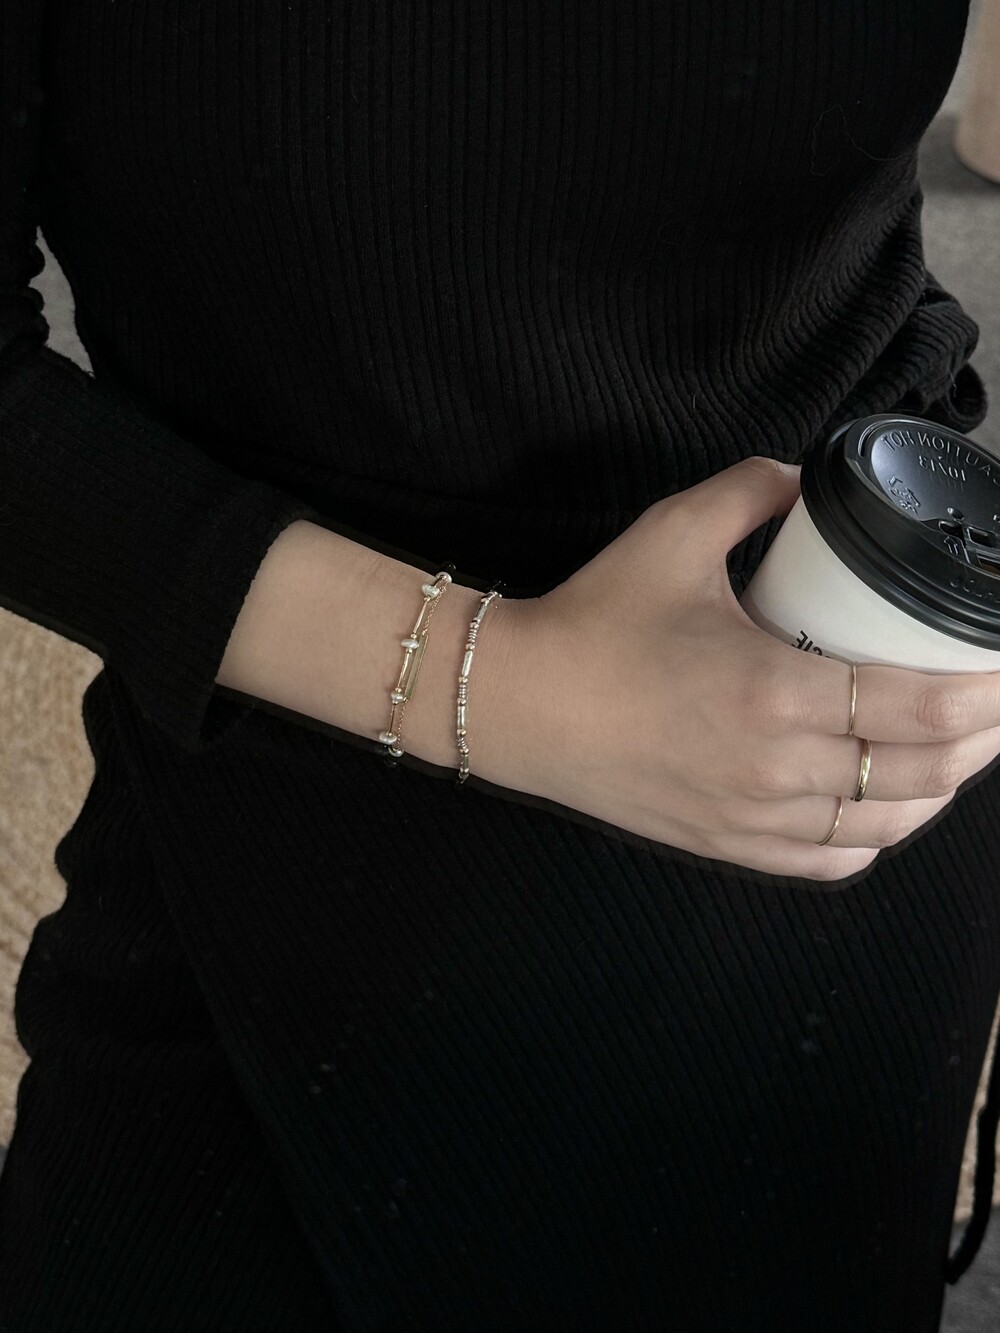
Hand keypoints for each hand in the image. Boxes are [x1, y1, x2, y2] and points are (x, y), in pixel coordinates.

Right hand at [476, 457, 999, 881]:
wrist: (517, 704)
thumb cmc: (593, 622)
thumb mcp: (671, 532)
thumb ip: (753, 490)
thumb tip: (809, 476)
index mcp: (774, 692)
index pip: (920, 708)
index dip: (989, 695)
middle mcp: (776, 770)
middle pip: (922, 774)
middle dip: (982, 740)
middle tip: (997, 701)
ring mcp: (753, 820)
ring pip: (886, 826)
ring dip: (939, 790)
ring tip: (958, 749)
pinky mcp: (727, 845)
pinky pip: (832, 861)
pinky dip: (878, 837)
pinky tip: (886, 804)